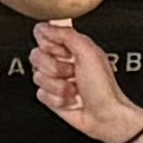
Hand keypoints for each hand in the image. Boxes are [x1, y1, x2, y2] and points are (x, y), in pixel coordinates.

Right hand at [28, 17, 142, 142]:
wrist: (105, 116)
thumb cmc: (103, 87)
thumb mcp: (87, 52)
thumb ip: (65, 34)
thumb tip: (44, 26)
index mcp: (72, 46)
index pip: (44, 35)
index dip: (50, 45)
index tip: (64, 52)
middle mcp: (62, 61)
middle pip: (36, 55)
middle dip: (54, 67)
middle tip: (71, 72)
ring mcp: (56, 80)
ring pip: (37, 76)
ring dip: (58, 86)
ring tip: (74, 88)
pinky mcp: (51, 97)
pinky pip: (40, 94)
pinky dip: (56, 99)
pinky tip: (70, 99)